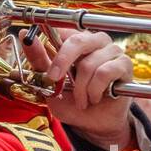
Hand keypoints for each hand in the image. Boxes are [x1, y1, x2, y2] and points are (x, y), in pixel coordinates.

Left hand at [25, 31, 133, 146]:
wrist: (94, 123)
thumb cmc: (73, 101)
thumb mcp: (50, 82)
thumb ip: (39, 59)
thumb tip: (25, 34)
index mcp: (76, 40)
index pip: (62, 27)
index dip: (49, 36)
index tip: (39, 54)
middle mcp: (95, 40)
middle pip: (77, 40)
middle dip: (62, 62)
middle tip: (54, 79)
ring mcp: (112, 51)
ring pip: (89, 64)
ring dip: (81, 88)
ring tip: (81, 100)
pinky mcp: (124, 64)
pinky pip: (105, 73)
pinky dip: (95, 90)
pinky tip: (95, 98)